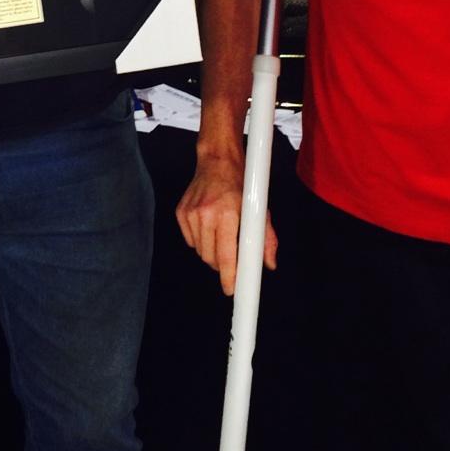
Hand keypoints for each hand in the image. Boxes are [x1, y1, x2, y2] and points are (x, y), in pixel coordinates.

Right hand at [176, 151, 277, 295]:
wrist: (217, 161)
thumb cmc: (240, 184)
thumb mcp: (259, 209)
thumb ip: (266, 239)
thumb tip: (268, 264)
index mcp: (227, 214)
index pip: (225, 256)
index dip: (229, 276)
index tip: (231, 290)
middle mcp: (205, 215)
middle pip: (211, 259)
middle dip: (222, 265)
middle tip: (231, 256)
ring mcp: (190, 214)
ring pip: (200, 251)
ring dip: (211, 252)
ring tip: (221, 235)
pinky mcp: (181, 213)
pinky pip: (190, 241)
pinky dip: (200, 241)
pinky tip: (209, 227)